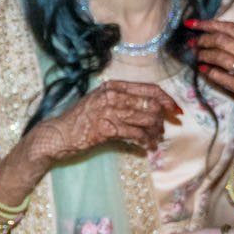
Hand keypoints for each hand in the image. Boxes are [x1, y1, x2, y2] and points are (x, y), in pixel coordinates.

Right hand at [24, 81, 181, 164]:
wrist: (58, 135)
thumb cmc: (80, 119)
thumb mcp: (100, 102)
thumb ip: (123, 101)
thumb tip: (152, 108)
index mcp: (113, 86)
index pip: (149, 88)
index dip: (167, 99)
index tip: (176, 110)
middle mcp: (112, 96)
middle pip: (151, 104)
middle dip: (162, 119)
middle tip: (163, 130)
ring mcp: (109, 112)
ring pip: (146, 120)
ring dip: (155, 132)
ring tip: (155, 140)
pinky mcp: (106, 129)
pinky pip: (136, 134)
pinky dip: (145, 142)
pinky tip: (146, 147)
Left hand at [194, 20, 233, 136]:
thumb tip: (213, 35)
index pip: (232, 28)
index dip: (209, 24)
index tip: (192, 23)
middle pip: (223, 40)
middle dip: (203, 40)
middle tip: (192, 43)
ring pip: (220, 57)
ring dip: (204, 55)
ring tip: (197, 56)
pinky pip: (221, 77)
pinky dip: (209, 72)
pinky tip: (203, 71)